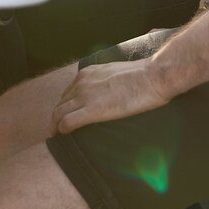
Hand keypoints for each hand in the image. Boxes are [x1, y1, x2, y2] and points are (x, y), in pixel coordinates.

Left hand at [50, 58, 171, 134]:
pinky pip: (68, 121)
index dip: (64, 106)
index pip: (67, 92)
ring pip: (59, 112)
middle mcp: (81, 82)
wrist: (153, 77)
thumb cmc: (142, 75)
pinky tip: (63, 135)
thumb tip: (107, 92)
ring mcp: (85, 95)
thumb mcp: (116, 72)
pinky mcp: (93, 110)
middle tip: (56, 129)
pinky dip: (62, 129)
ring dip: (55, 125)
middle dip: (56, 117)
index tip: (64, 116)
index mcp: (87, 73)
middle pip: (60, 103)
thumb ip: (105, 81)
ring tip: (56, 136)